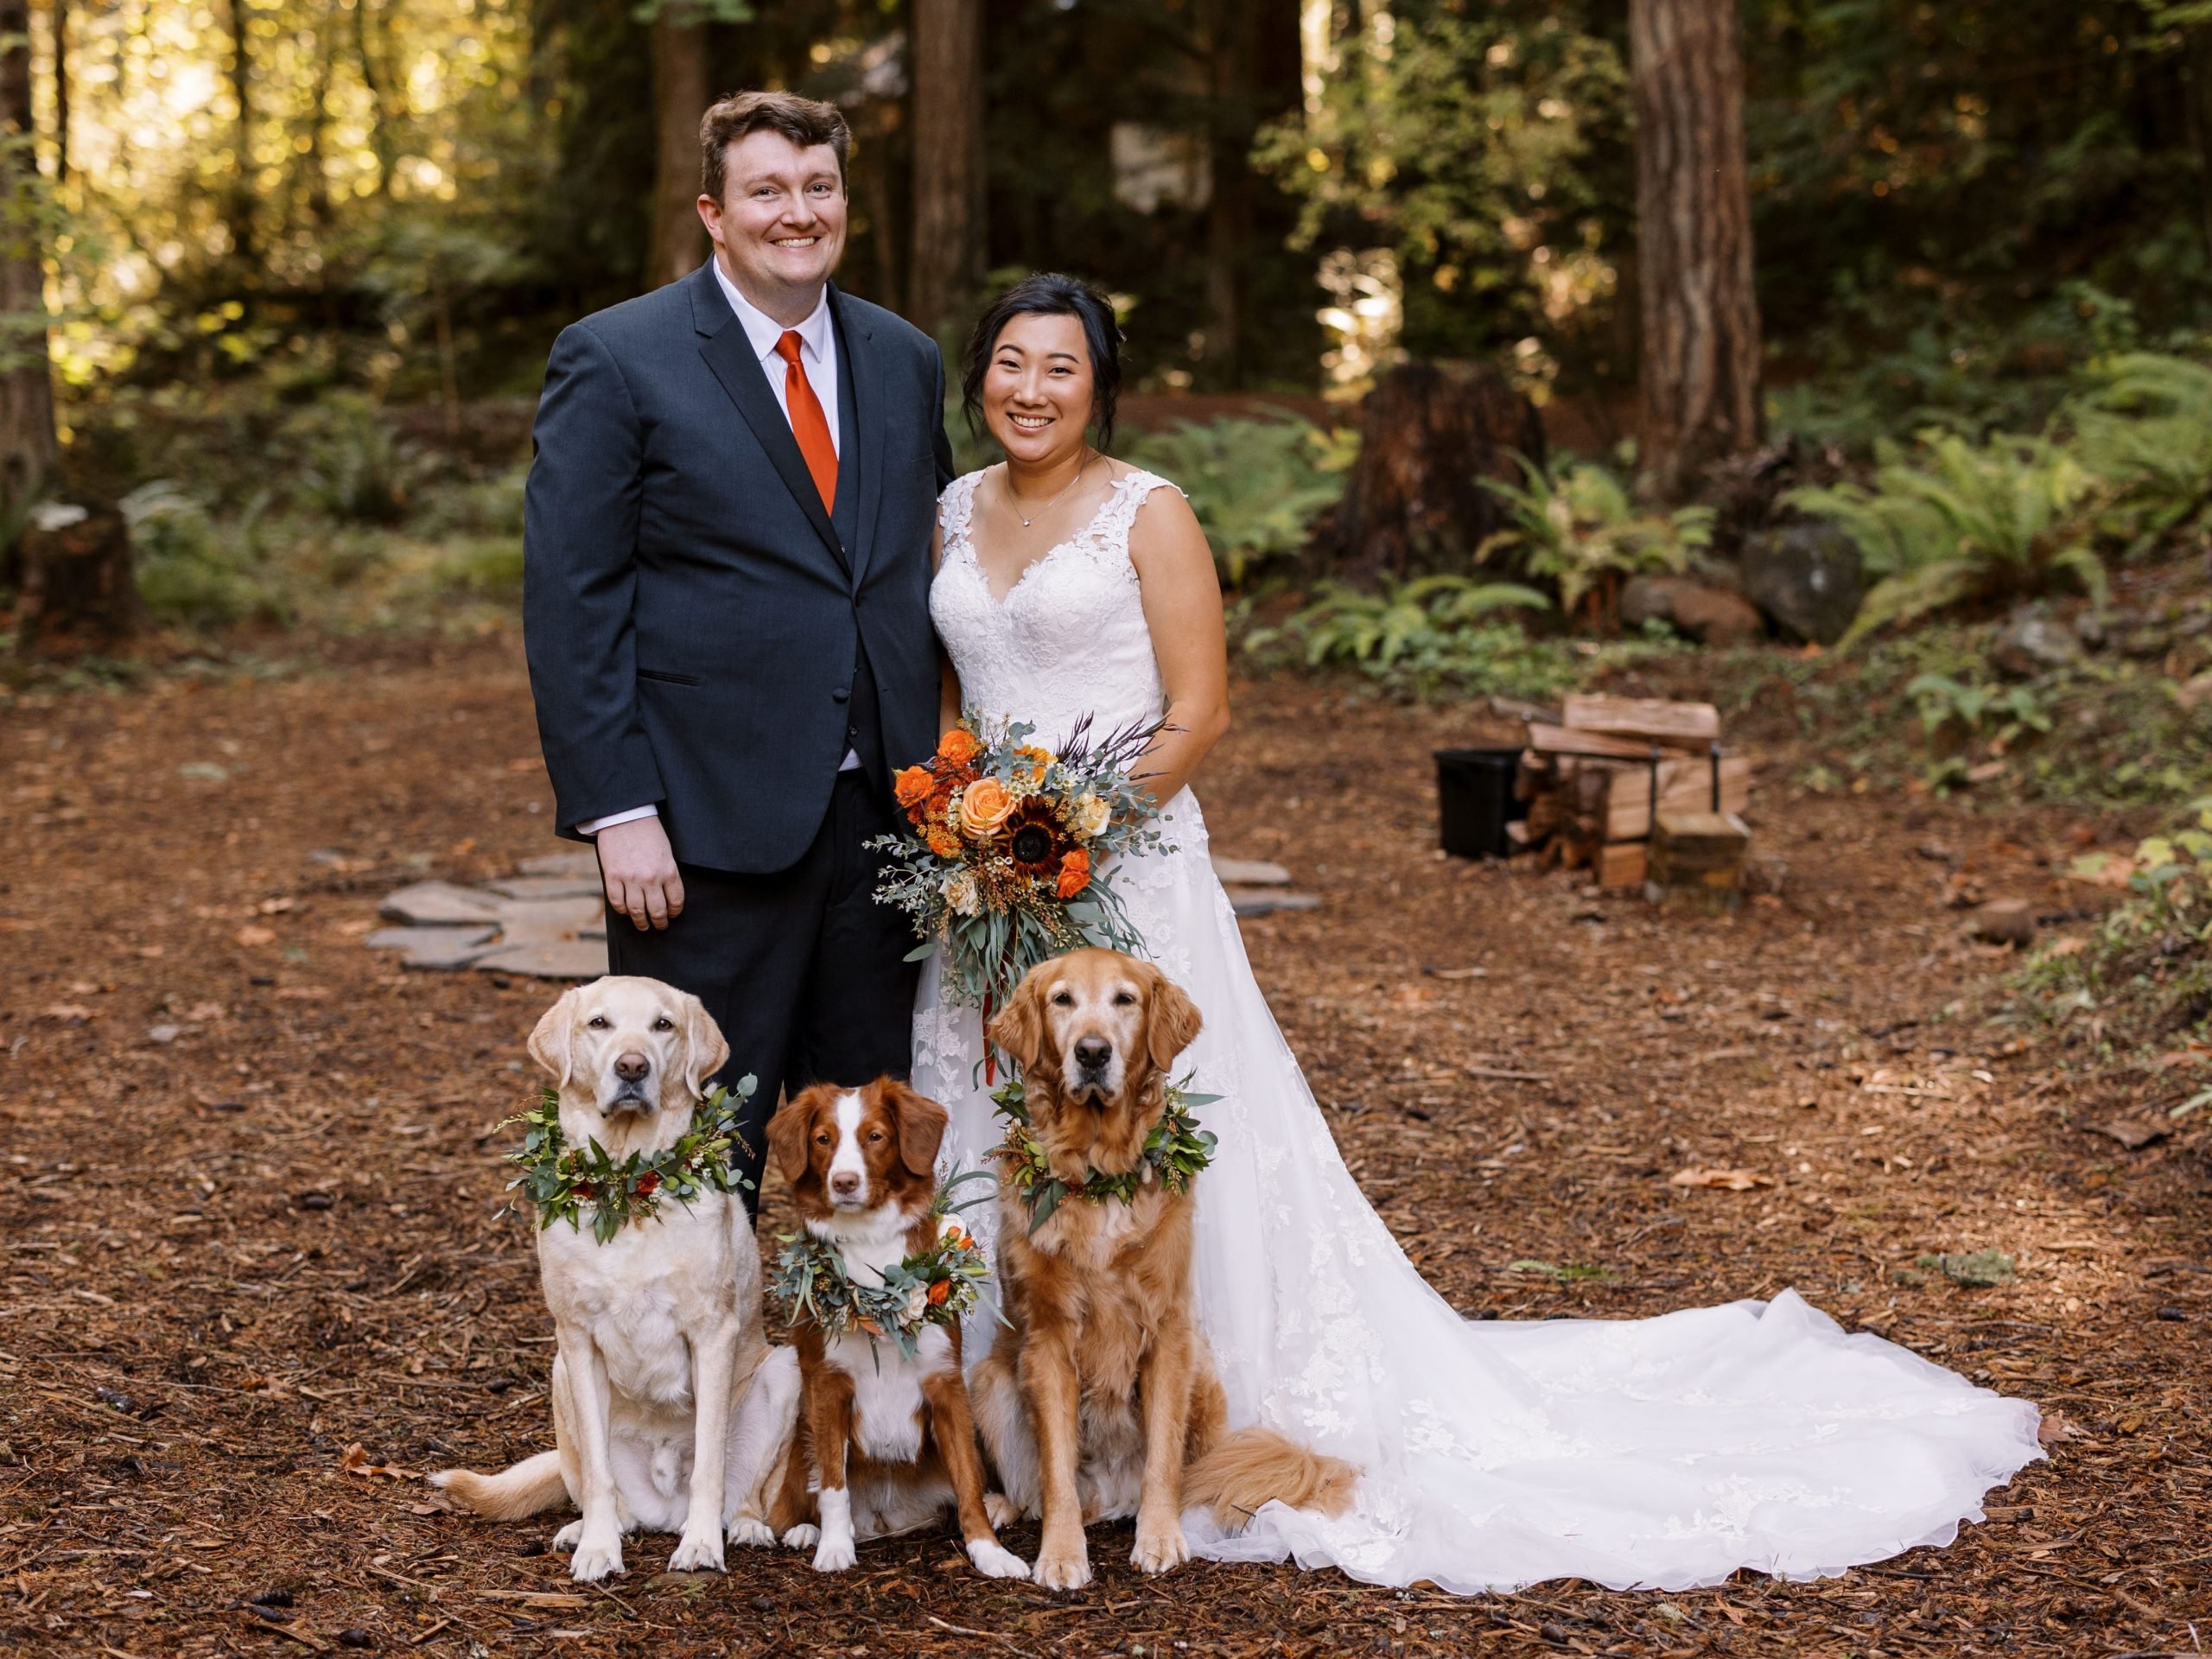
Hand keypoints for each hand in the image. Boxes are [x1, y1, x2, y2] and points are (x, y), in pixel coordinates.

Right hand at [597, 816, 683, 930]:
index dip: (674, 912)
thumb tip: (665, 893)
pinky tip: (626, 911)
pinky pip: (617, 902)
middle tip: (660, 927)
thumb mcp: (666, 851)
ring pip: (637, 911)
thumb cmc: (648, 831)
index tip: (672, 915)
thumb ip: (667, 872)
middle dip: (660, 922)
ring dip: (641, 922)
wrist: (624, 816)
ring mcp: (630, 879)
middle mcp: (651, 878)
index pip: (676, 901)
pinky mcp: (613, 876)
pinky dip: (623, 910)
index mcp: (668, 871)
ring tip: (643, 926)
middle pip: (657, 910)